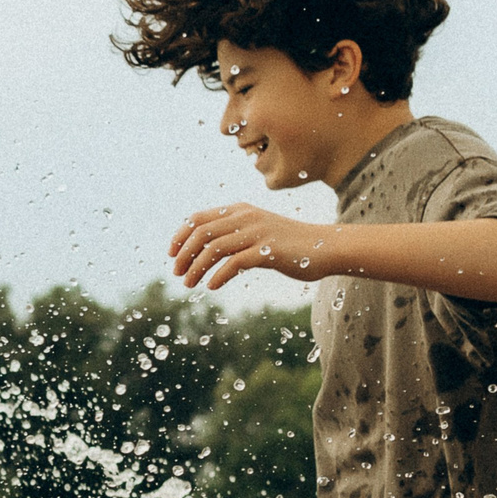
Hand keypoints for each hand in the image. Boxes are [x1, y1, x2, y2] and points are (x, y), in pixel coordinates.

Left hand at [170, 204, 330, 290]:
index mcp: (240, 211)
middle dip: (184, 254)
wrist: (325, 246)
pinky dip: (218, 275)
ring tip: (189, 285)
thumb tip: (206, 250)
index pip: (199, 218)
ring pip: (214, 248)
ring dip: (196, 268)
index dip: (180, 236)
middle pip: (201, 233)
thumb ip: (234, 235)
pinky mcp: (268, 251)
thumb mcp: (258, 232)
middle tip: (177, 274)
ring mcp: (257, 233)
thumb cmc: (289, 244)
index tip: (171, 254)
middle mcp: (246, 217)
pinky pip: (234, 263)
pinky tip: (211, 286)